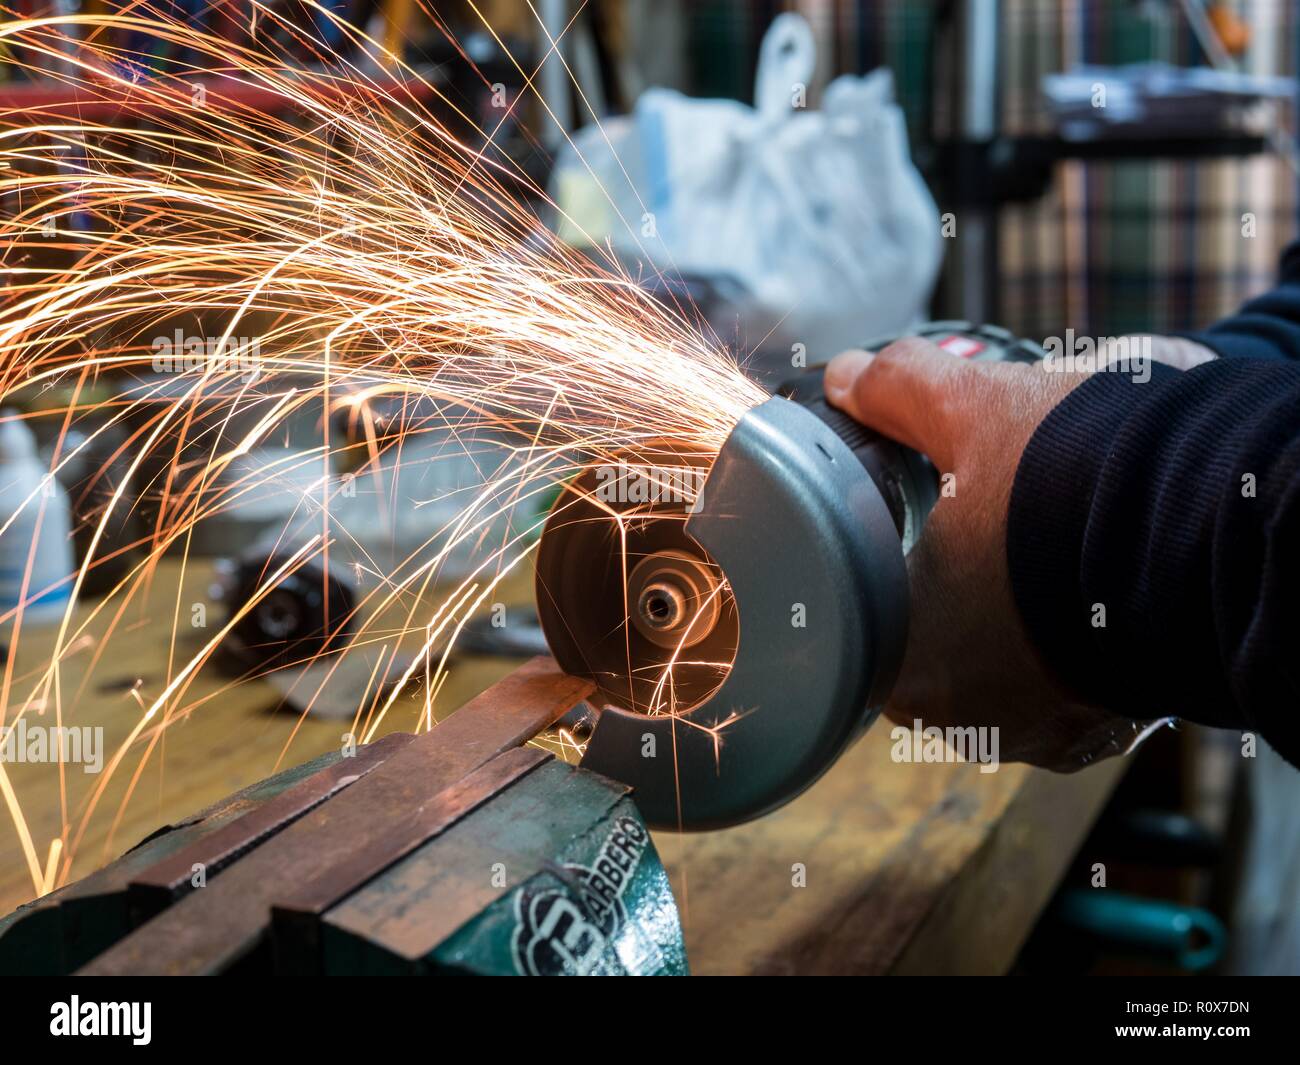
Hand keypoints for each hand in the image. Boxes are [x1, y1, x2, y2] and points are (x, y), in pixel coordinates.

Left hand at [825, 338, 1159, 771]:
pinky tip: (1069, 602)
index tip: (900, 536)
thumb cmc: (1080, 477)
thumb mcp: (973, 410)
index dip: (877, 568)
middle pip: (922, 650)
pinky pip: (1057, 697)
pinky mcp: (1098, 733)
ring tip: (1022, 562)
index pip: (860, 617)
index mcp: (906, 658)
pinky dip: (1056, 651)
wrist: (1222, 522)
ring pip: (990, 675)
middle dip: (940, 595)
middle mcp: (963, 718)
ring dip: (1001, 624)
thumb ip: (896, 392)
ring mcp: (1036, 734)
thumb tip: (847, 376)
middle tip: (963, 539)